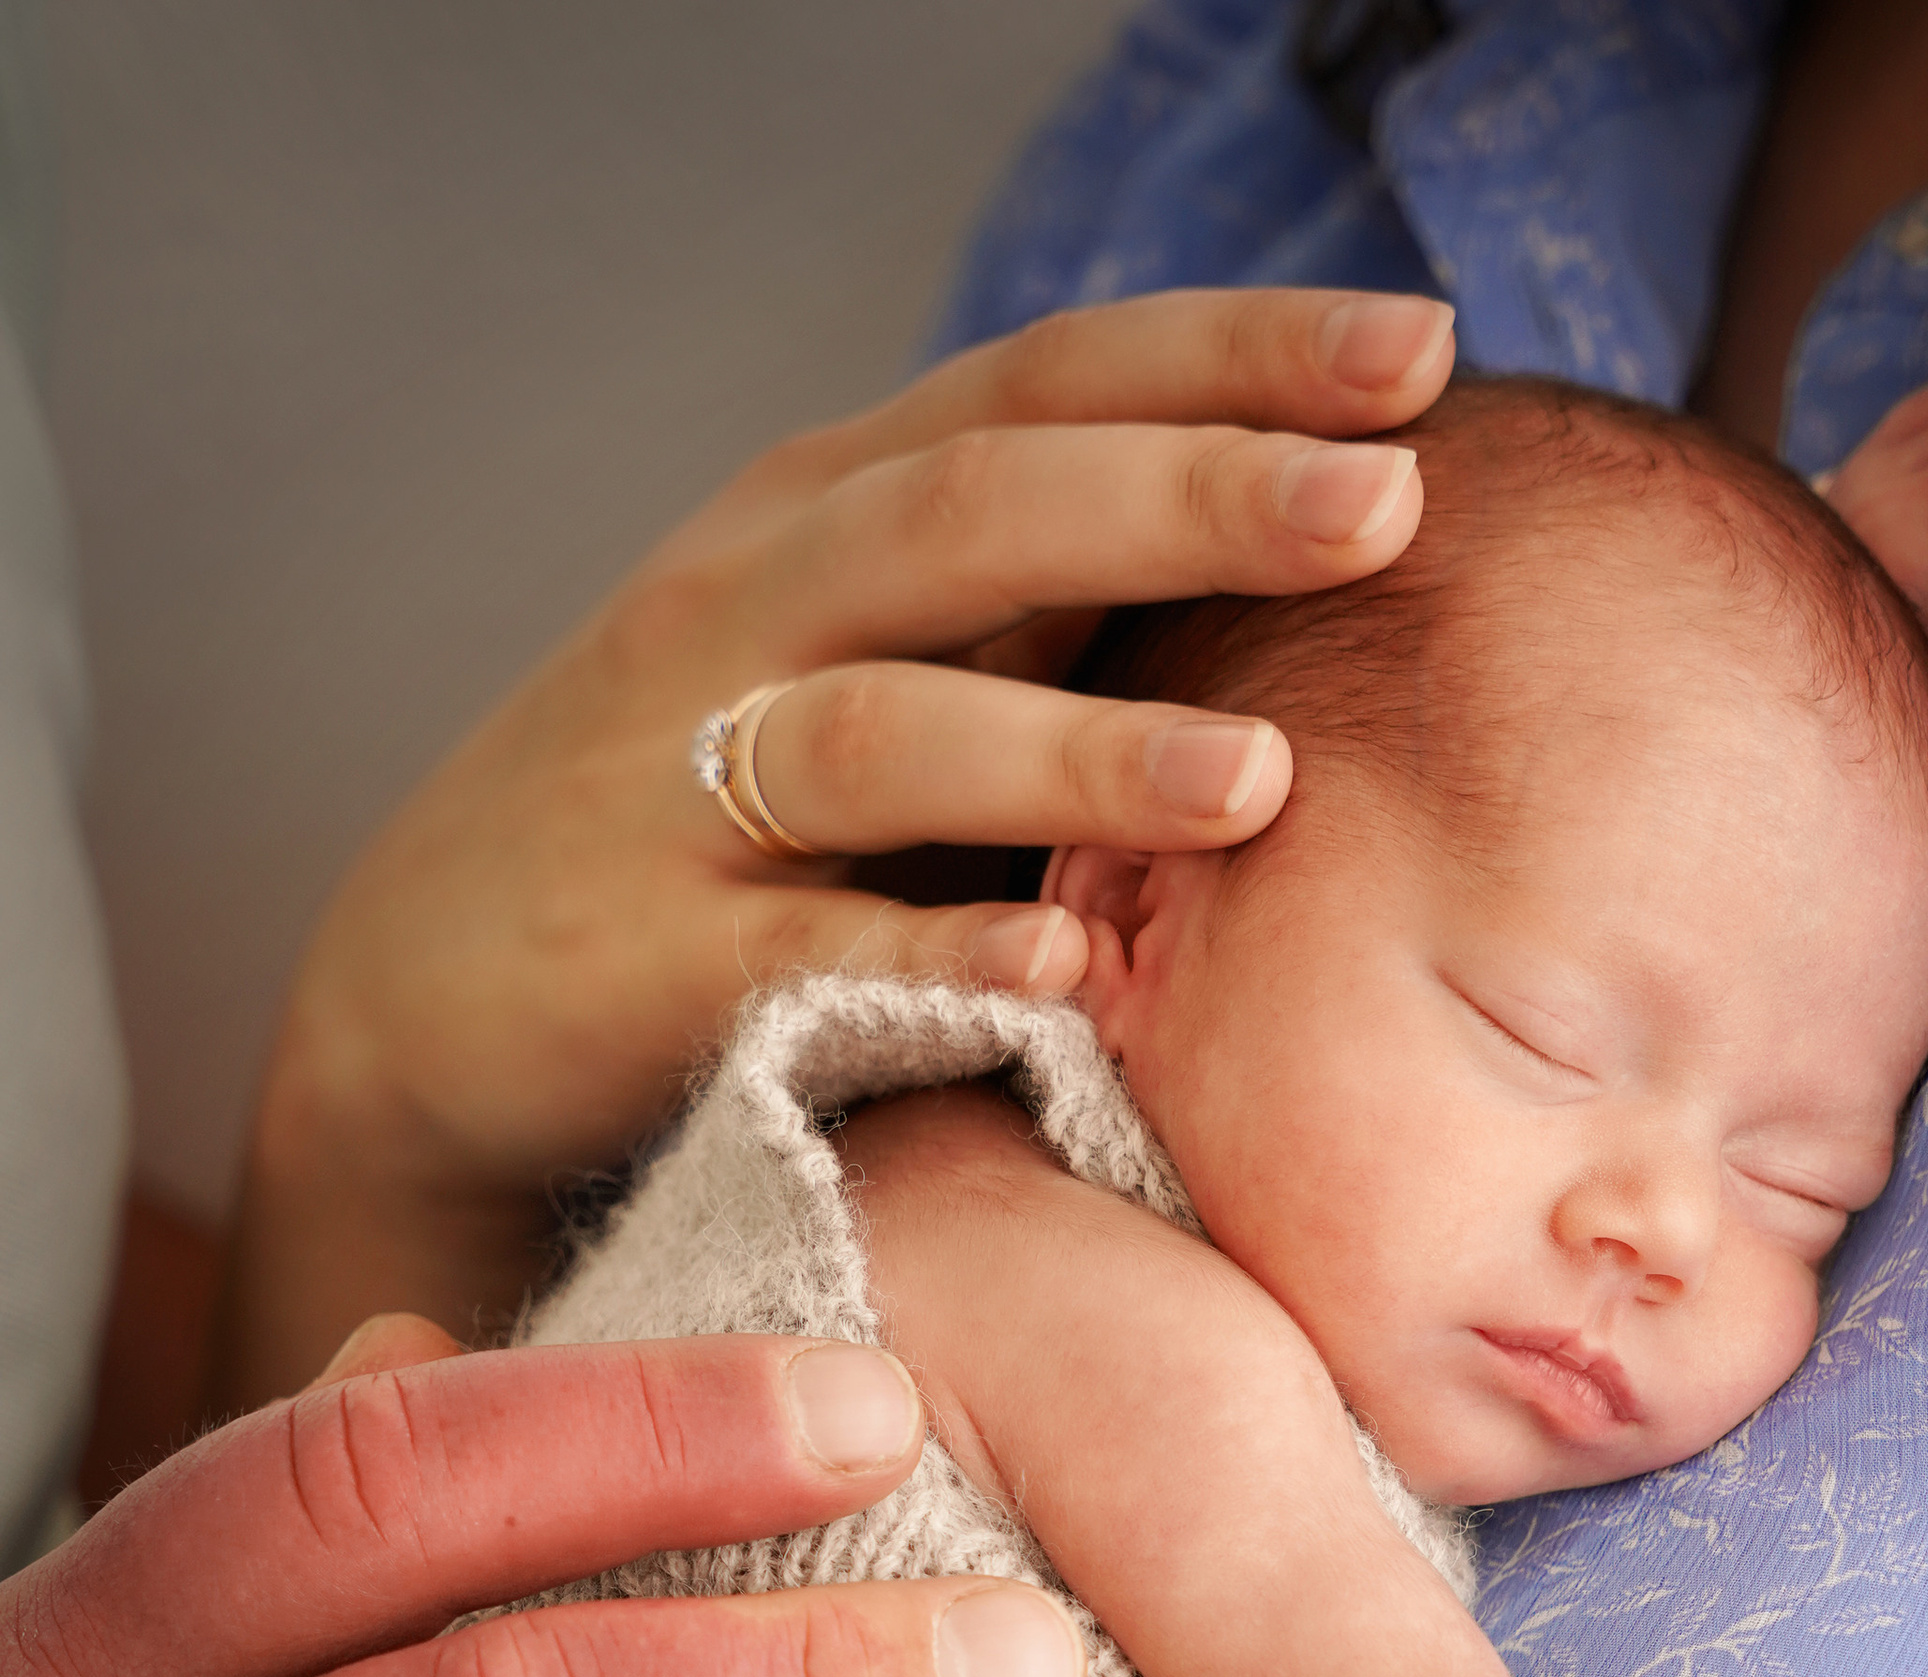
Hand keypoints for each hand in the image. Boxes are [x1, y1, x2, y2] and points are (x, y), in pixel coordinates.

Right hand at [231, 286, 1452, 1393]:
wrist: (431, 998)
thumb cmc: (715, 817)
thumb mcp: (865, 652)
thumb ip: (1042, 593)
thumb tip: (1317, 515)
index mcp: (825, 511)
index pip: (1042, 386)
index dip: (1224, 357)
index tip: (1418, 348)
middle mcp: (750, 611)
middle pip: (975, 515)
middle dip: (1185, 498)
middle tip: (1383, 502)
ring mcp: (683, 788)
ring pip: (887, 734)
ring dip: (1076, 751)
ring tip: (1258, 775)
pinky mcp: (650, 969)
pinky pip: (804, 958)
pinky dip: (931, 955)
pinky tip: (1065, 970)